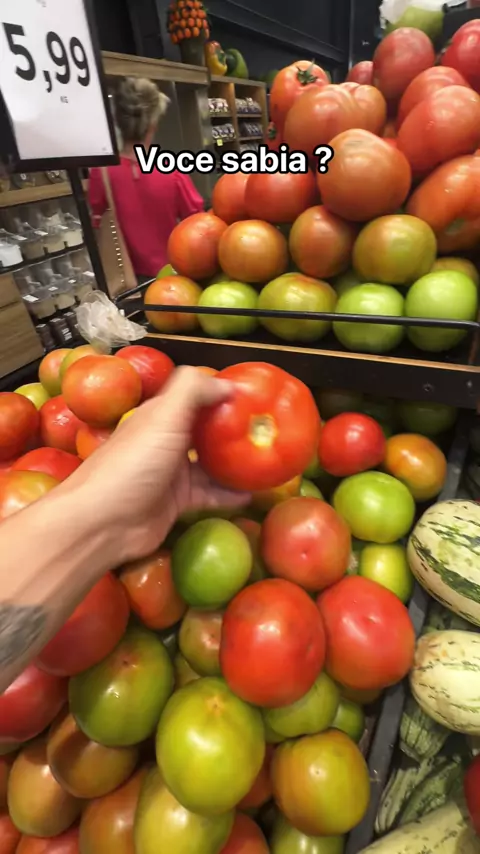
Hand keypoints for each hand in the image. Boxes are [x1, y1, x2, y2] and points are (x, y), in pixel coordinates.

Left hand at [67, 366, 248, 563]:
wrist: (103, 522)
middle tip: (267, 429)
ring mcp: (171, 473)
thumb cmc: (134, 463)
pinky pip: (210, 495)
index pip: (193, 396)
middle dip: (232, 429)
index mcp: (160, 415)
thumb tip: (227, 383)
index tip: (255, 395)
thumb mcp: (163, 416)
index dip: (220, 393)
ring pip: (210, 464)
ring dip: (235, 463)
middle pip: (204, 430)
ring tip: (267, 461)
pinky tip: (253, 493)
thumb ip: (192, 391)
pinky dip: (230, 494)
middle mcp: (165, 440)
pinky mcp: (176, 502)